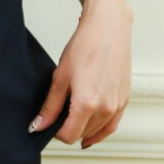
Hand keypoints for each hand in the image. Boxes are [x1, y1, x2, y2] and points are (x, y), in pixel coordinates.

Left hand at [28, 0, 132, 149]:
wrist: (108, 28)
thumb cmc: (86, 46)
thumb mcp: (61, 76)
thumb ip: (50, 106)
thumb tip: (38, 125)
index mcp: (87, 103)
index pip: (69, 135)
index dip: (56, 132)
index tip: (50, 122)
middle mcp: (105, 108)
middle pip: (82, 134)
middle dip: (68, 128)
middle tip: (59, 115)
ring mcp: (117, 105)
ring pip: (96, 131)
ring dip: (83, 128)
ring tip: (73, 114)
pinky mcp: (124, 100)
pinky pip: (112, 126)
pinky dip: (100, 131)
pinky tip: (91, 132)